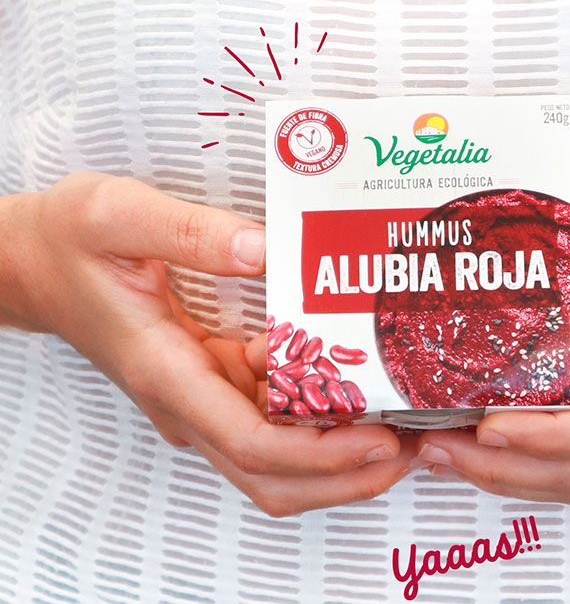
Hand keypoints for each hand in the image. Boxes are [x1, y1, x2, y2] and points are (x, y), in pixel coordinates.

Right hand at [2, 172, 412, 514]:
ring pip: (275, 458)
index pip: (250, 441)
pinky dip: (316, 419)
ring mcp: (201, 399)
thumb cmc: (69, 243)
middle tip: (411, 447)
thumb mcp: (116, 215)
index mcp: (167, 372)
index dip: (320, 454)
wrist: (36, 265)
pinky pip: (271, 419)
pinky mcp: (212, 385)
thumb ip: (190, 231)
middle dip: (345, 475)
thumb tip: (268, 249)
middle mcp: (188, 402)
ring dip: (337, 456)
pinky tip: (356, 389)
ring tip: (401, 426)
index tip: (379, 441)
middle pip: (271, 475)